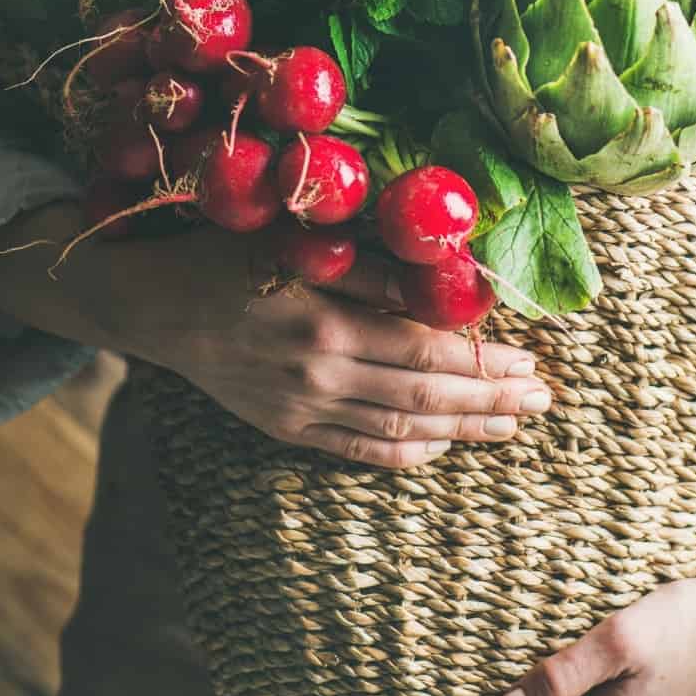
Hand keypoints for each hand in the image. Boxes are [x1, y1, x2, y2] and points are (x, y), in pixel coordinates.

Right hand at [145, 225, 550, 467]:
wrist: (152, 308)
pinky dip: (408, 451)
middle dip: (491, 398)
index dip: (484, 360)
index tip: (530, 358)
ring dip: (463, 428)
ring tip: (512, 424)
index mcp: (324, 324)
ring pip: (401, 427)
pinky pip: (360, 449)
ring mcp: (303, 410)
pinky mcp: (288, 429)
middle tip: (543, 398)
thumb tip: (445, 277)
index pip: (426, 349)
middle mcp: (319, 376)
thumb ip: (370, 267)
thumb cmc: (226, 259)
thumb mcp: (295, 245)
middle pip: (425, 394)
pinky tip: (445, 445)